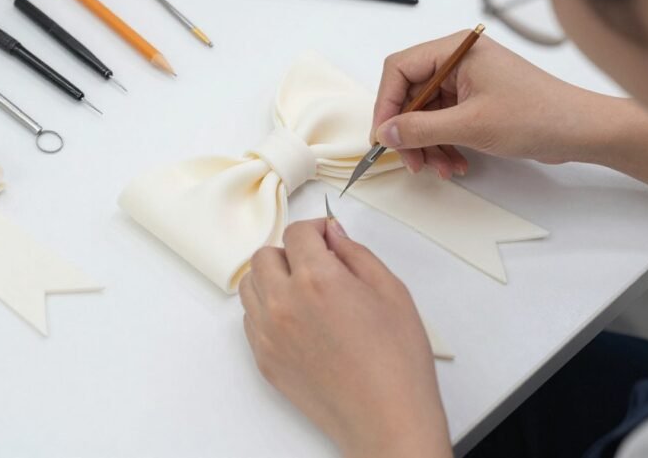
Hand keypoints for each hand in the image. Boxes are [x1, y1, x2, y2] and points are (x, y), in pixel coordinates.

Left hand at [239, 219, 450, 457]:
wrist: (386, 419)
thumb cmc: (396, 362)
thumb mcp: (391, 291)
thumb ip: (356, 254)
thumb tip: (333, 234)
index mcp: (317, 279)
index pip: (297, 233)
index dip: (315, 229)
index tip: (327, 238)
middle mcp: (284, 303)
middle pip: (264, 256)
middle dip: (290, 253)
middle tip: (317, 265)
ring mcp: (268, 333)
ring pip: (250, 285)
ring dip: (272, 279)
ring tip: (303, 292)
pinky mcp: (263, 359)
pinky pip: (250, 318)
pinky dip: (266, 309)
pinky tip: (297, 319)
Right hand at [372, 30, 610, 177]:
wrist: (581, 131)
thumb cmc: (538, 116)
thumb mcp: (470, 125)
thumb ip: (420, 128)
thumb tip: (385, 133)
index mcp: (456, 50)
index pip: (400, 70)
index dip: (386, 104)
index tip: (383, 136)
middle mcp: (458, 60)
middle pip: (410, 95)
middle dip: (408, 132)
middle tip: (411, 161)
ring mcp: (467, 81)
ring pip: (425, 114)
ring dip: (426, 144)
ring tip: (439, 168)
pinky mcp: (476, 101)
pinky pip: (443, 123)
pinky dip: (443, 145)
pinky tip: (455, 164)